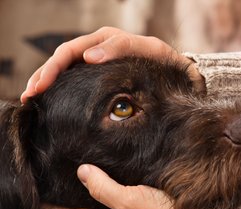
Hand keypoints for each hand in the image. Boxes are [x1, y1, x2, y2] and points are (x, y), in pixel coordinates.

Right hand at [21, 27, 198, 102]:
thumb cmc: (164, 62)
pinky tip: (51, 99)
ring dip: (46, 82)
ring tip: (31, 99)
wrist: (175, 71)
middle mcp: (97, 48)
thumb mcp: (149, 50)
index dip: (53, 68)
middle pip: (62, 59)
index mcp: (106, 40)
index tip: (41, 87)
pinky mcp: (99, 75)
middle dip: (43, 76)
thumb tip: (89, 56)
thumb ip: (122, 47)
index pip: (71, 51)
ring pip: (65, 68)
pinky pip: (75, 78)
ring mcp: (97, 61)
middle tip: (29, 96)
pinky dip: (60, 87)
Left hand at [41, 164, 183, 208]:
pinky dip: (104, 183)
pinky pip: (114, 191)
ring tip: (74, 174)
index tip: (40, 195)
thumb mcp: (131, 203)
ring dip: (86, 188)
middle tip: (53, 181)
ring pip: (98, 198)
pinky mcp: (136, 201)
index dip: (55, 207)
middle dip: (67, 196)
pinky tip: (104, 172)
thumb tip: (82, 172)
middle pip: (83, 207)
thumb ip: (105, 189)